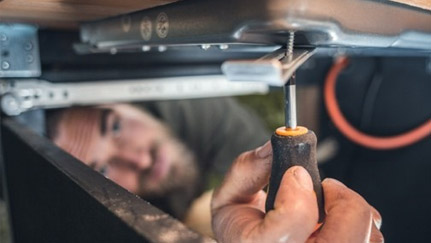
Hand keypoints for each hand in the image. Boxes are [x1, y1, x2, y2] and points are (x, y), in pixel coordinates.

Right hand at [211, 142, 382, 242]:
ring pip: (365, 237)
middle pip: (345, 236)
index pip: (292, 221)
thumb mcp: (228, 199)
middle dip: (342, 200)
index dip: (298, 188)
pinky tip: (337, 219)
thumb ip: (248, 169)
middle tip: (326, 187)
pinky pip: (371, 240)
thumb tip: (275, 147)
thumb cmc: (239, 231)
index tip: (295, 172)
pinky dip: (362, 223)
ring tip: (328, 205)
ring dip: (351, 210)